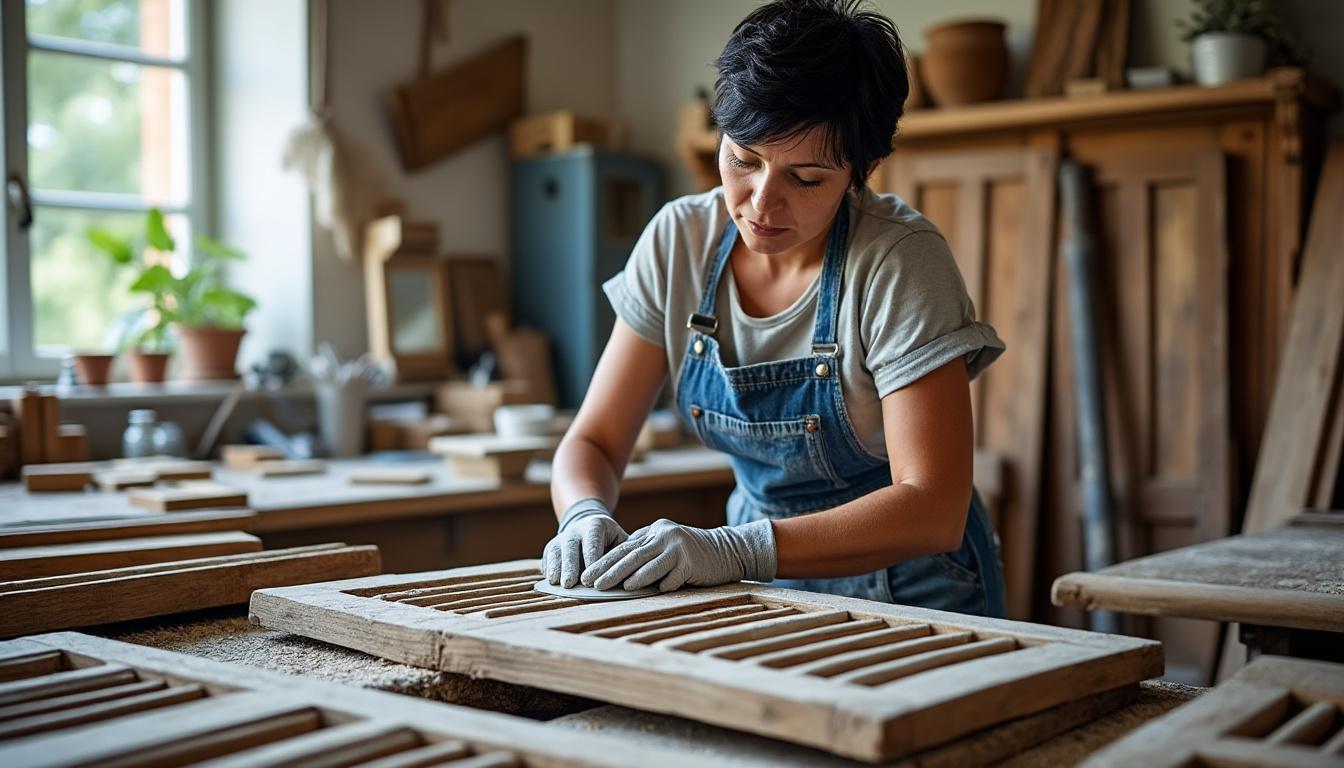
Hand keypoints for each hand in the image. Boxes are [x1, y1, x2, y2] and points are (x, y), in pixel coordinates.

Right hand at [543, 498, 628, 587]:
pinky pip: (547, 559)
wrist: (586, 524)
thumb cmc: (610, 539)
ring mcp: (560, 538)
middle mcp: (575, 530)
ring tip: (558, 584)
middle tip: (570, 584)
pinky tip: (551, 583)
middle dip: (570, 566)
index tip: (591, 577)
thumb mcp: (620, 538)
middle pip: (571, 548)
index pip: (592, 542)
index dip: (591, 559)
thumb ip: (626, 552)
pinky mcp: (550, 548)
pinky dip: (549, 570)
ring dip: (557, 569)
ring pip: (556, 553)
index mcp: (595, 525)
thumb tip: (635, 571)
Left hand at [581, 518, 776, 591]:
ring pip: (648, 563)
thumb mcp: (667, 546)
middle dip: (608, 570)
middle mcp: (663, 535)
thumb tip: (619, 571)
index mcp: (654, 531)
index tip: (586, 576)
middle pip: (631, 554)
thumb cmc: (693, 554)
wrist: (728, 550)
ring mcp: (678, 546)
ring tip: (614, 588)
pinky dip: (661, 584)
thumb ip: (646, 552)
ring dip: (630, 577)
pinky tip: (648, 592)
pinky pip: (672, 575)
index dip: (603, 562)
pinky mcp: (691, 559)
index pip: (623, 548)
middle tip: (591, 583)